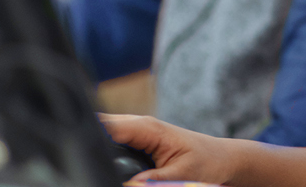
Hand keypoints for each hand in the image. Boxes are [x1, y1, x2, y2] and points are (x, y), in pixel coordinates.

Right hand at [101, 113, 238, 183]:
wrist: (221, 159)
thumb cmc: (207, 161)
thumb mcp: (181, 175)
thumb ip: (153, 181)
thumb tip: (130, 184)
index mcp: (148, 127)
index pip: (108, 126)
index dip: (91, 137)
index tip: (84, 152)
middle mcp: (139, 124)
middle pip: (100, 126)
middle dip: (92, 142)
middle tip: (93, 162)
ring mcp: (137, 131)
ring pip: (105, 133)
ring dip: (101, 146)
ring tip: (99, 162)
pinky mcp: (137, 141)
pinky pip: (115, 141)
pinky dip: (109, 150)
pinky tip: (108, 160)